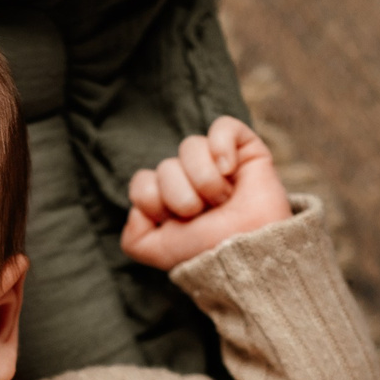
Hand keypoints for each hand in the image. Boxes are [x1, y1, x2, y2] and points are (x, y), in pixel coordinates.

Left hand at [120, 116, 292, 270]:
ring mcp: (218, 163)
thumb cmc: (207, 252)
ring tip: (223, 200)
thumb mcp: (159, 253)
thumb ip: (134, 238)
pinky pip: (223, 126)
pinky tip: (229, 170)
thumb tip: (137, 210)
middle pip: (165, 166)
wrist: (245, 253)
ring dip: (203, 179)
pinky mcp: (246, 150)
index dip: (153, 201)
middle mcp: (192, 179)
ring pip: (190, 145)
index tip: (176, 221)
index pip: (142, 182)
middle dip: (180, 195)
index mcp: (170, 200)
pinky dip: (221, 146)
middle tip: (205, 214)